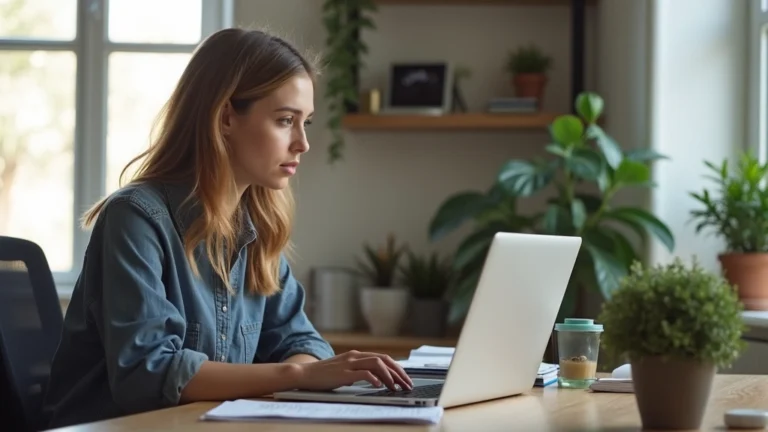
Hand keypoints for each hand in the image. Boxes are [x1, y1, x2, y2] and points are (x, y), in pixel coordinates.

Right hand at [294, 350, 413, 391]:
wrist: (304, 374)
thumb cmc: (323, 375)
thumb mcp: (344, 370)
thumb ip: (357, 371)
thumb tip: (373, 379)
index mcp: (356, 355)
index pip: (382, 358)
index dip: (396, 368)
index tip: (405, 379)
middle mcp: (355, 356)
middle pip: (384, 359)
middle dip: (398, 372)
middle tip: (407, 384)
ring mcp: (349, 363)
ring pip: (377, 364)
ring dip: (390, 376)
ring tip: (396, 387)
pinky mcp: (344, 373)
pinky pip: (363, 373)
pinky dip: (374, 379)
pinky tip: (380, 386)